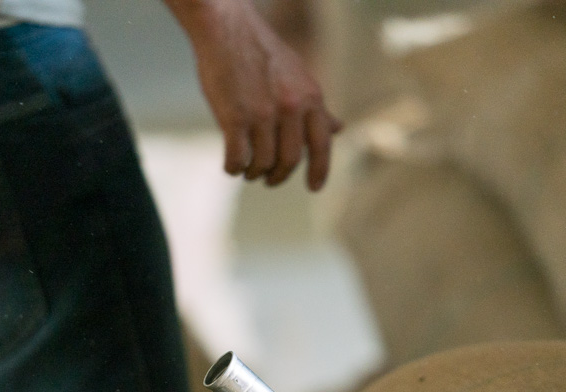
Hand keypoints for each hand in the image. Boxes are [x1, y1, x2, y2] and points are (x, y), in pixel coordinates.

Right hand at [165, 0, 341, 190]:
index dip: (320, 171)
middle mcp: (290, 108)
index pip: (322, 145)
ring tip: (248, 170)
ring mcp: (262, 114)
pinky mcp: (234, 117)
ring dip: (254, 173)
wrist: (227, 29)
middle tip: (269, 179)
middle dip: (279, 176)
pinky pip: (237, 158)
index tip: (314, 188)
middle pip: (290, 160)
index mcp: (310, 98)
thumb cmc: (262, 53)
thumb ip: (317, 107)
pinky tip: (231, 166)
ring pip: (263, 163)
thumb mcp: (299, 76)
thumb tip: (338, 129)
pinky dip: (234, 168)